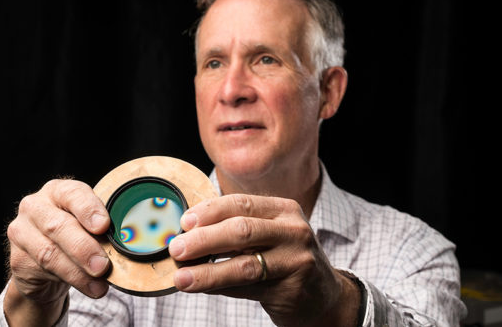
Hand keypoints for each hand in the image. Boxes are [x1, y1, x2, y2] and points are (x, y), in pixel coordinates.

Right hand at [4, 179, 110, 325]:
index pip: (73, 194)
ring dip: (78, 272)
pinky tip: (88, 287)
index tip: (103, 226)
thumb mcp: (89, 225)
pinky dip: (70, 281)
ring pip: (50, 253)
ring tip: (100, 284)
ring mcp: (22, 231)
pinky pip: (44, 271)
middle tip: (103, 266)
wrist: (45, 262)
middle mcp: (36, 206)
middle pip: (58, 226)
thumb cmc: (76, 234)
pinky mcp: (17, 258)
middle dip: (84, 249)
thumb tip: (126, 242)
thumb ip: (101, 228)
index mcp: (59, 191)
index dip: (89, 209)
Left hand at [168, 194, 360, 326]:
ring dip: (207, 272)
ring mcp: (296, 260)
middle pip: (241, 230)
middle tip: (176, 249)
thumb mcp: (269, 236)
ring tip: (181, 278)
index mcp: (284, 210)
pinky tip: (202, 288)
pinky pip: (247, 289)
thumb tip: (187, 234)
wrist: (325, 297)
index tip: (183, 223)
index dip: (208, 212)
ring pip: (243, 265)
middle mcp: (293, 230)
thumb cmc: (284, 261)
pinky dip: (220, 288)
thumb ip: (237, 230)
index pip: (240, 203)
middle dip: (203, 240)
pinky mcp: (292, 288)